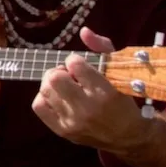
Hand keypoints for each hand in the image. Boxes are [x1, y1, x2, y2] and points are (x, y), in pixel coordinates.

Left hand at [32, 26, 146, 152]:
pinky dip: (43, 97)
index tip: (79, 65)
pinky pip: (39, 106)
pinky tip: (56, 97)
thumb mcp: (117, 70)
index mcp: (104, 91)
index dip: (74, 60)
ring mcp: (73, 121)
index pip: (74, 64)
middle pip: (54, 78)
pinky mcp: (63, 131)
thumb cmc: (121, 98)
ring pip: (45, 90)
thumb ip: (101, 47)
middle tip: (68, 74)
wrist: (127, 136)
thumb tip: (83, 30)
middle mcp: (87, 108)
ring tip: (63, 86)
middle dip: (59, 70)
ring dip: (51, 83)